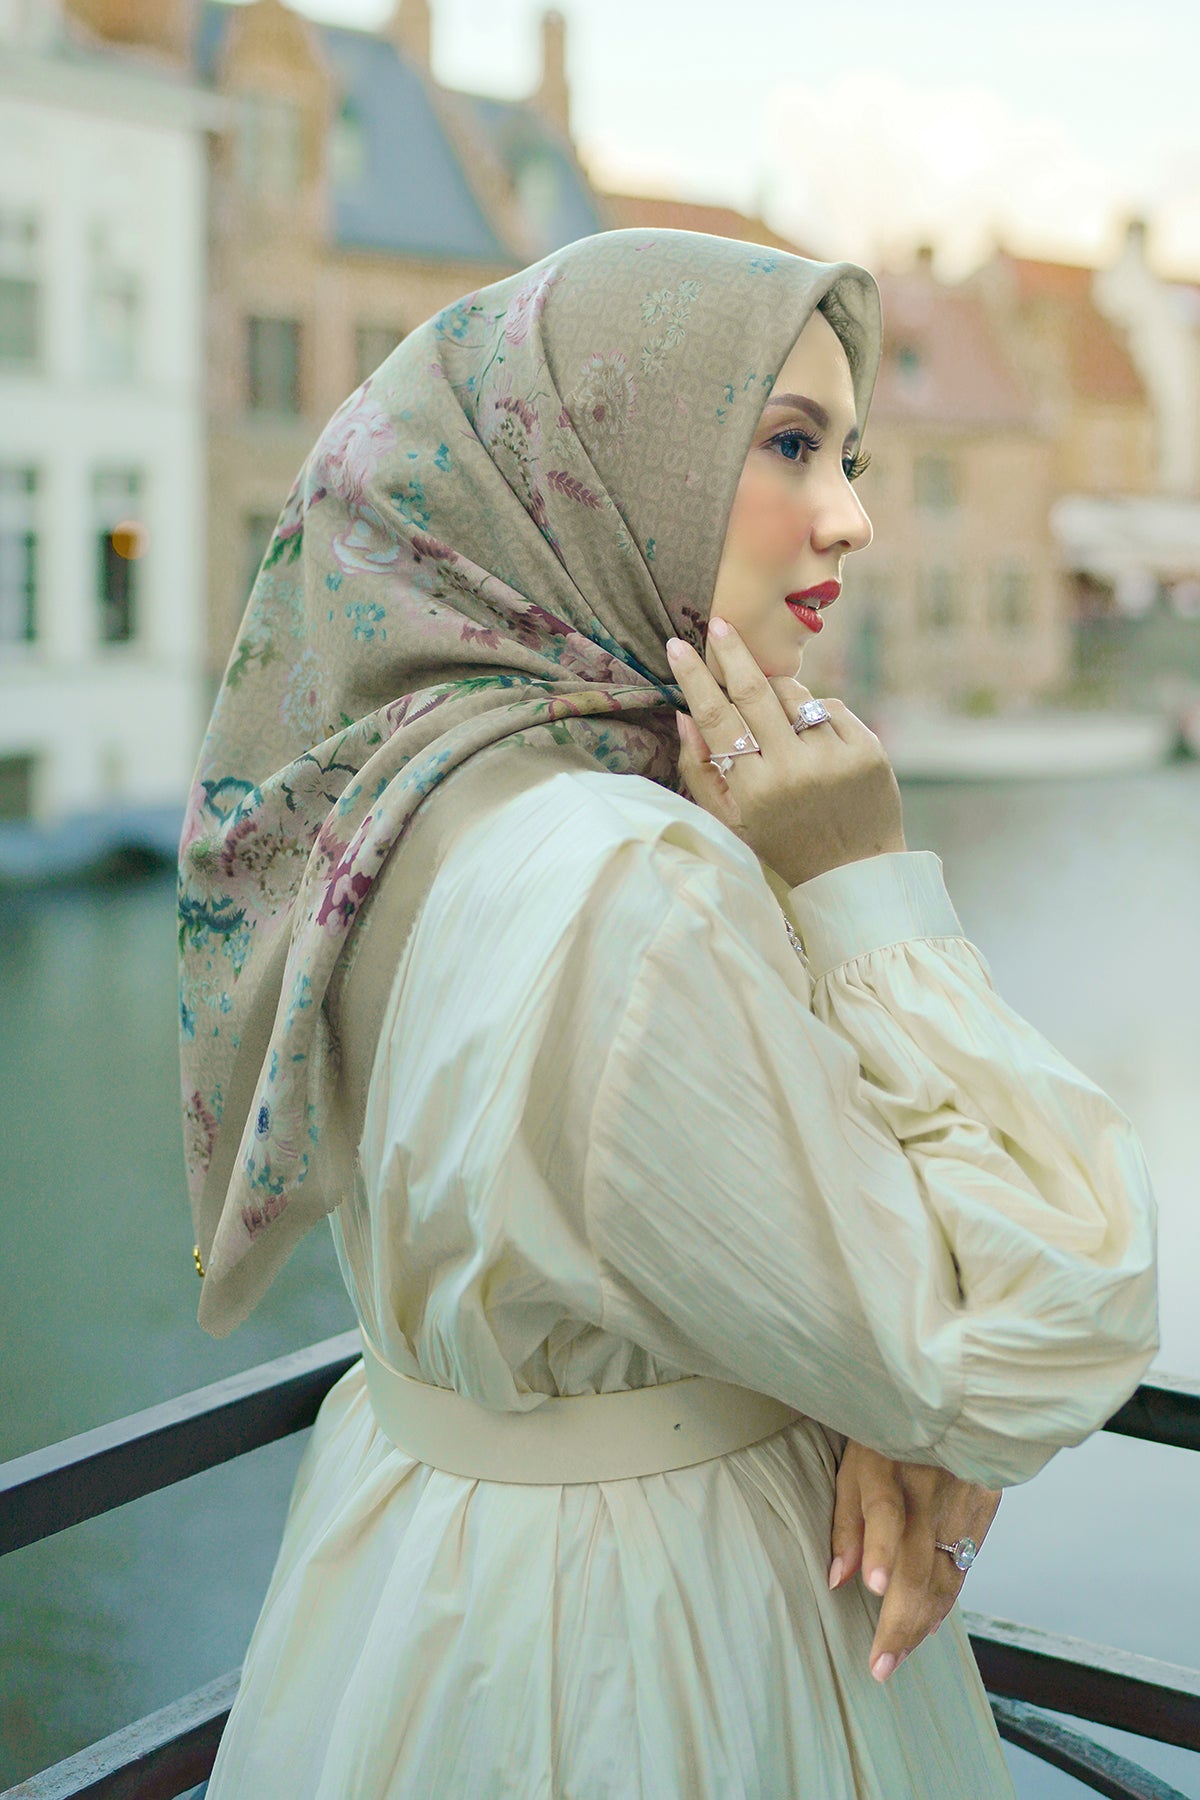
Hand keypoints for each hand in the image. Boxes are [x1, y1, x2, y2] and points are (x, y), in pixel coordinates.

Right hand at [668, 618, 904, 888]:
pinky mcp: (868, 750)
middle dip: (732, 653)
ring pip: (795, 695)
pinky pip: (829, 707)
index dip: (694, 679)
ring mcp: (835, 758)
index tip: (677, 646)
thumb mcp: (731, 821)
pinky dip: (815, 714)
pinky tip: (813, 742)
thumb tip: (684, 716)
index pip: (718, 720)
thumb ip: (701, 771)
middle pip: (755, 692)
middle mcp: (795, 770)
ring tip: (775, 717)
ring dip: (778, 691)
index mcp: (755, 790)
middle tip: (718, 624)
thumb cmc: (783, 845)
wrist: (855, 873)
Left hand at [829, 1441, 1001, 1681]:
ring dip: (922, 1621)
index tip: (872, 1586)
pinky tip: (930, 1623)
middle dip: (900, 1621)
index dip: (879, 1548)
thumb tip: (837, 1579)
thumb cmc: (891, 1432)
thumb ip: (846, 1520)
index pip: (885, 1512)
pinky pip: (965, 1566)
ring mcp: (962, 1501)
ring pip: (945, 1575)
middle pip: (919, 1563)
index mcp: (889, 1466)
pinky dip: (946, 1599)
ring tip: (898, 1655)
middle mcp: (929, 1488)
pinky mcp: (985, 1509)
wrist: (954, 1401)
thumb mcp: (856, 1462)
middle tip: (881, 1664)